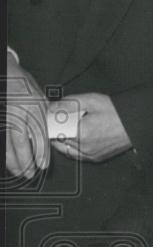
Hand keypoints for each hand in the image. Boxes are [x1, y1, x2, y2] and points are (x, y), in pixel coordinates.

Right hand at [5, 50, 49, 178]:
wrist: (5, 72)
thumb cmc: (24, 85)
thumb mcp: (40, 99)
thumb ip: (45, 117)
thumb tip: (54, 134)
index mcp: (33, 107)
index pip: (38, 134)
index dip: (41, 152)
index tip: (43, 165)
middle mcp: (17, 112)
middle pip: (20, 141)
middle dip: (26, 160)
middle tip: (31, 174)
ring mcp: (5, 116)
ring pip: (7, 142)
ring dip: (13, 160)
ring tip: (20, 172)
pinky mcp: (0, 119)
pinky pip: (2, 138)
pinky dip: (5, 151)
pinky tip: (9, 161)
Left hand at [52, 92, 131, 161]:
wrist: (134, 124)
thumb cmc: (116, 112)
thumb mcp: (91, 100)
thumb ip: (68, 103)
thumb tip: (52, 108)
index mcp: (82, 132)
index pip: (54, 130)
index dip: (49, 122)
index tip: (49, 115)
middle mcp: (84, 147)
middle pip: (57, 140)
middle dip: (54, 130)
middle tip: (56, 120)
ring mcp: (90, 155)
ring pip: (64, 150)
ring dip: (60, 140)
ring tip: (63, 129)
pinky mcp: (95, 158)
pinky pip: (75, 155)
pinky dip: (70, 148)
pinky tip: (72, 138)